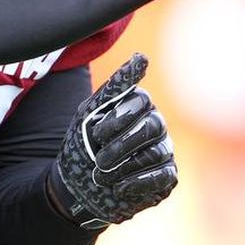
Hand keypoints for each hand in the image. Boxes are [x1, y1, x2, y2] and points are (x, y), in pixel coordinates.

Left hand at [48, 54, 177, 228]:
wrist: (77, 186)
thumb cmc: (83, 144)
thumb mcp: (89, 113)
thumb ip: (115, 86)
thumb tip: (142, 56)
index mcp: (137, 105)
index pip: (141, 100)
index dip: (119, 118)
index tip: (96, 133)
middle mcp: (155, 124)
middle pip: (152, 126)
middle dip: (122, 145)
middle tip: (99, 160)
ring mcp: (163, 150)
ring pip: (156, 153)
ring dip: (124, 167)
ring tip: (102, 175)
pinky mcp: (167, 176)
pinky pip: (163, 176)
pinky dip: (138, 183)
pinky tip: (120, 187)